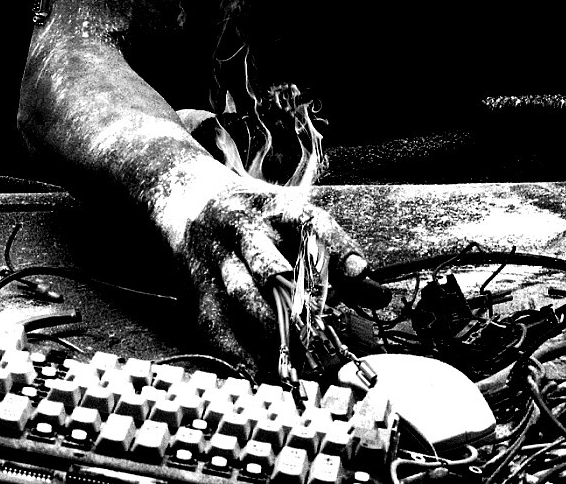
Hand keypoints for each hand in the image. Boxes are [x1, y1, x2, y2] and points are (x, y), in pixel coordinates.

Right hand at [160, 170, 387, 372]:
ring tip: (297, 359)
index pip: (312, 224)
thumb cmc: (258, 217)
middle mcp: (245, 228)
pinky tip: (257, 370)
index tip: (362, 275)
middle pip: (269, 264)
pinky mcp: (197, 284)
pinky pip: (214, 319)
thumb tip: (380, 297)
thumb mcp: (294, 221)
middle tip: (322, 332)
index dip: (338, 250)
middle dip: (297, 302)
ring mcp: (217, 256)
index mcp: (277, 207)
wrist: (185, 195)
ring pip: (241, 295)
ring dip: (270, 330)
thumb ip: (337, 256)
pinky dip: (235, 348)